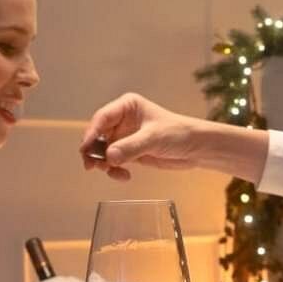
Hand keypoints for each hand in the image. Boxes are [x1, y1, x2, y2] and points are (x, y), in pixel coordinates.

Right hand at [80, 93, 201, 180]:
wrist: (196, 148)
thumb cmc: (179, 133)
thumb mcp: (154, 138)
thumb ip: (131, 147)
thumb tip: (109, 156)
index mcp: (127, 106)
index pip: (102, 118)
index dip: (91, 133)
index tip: (86, 149)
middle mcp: (122, 120)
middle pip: (98, 135)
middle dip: (94, 151)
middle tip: (92, 166)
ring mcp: (124, 136)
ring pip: (103, 151)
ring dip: (104, 163)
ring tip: (113, 171)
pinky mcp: (129, 152)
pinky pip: (113, 161)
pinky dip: (114, 170)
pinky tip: (124, 176)